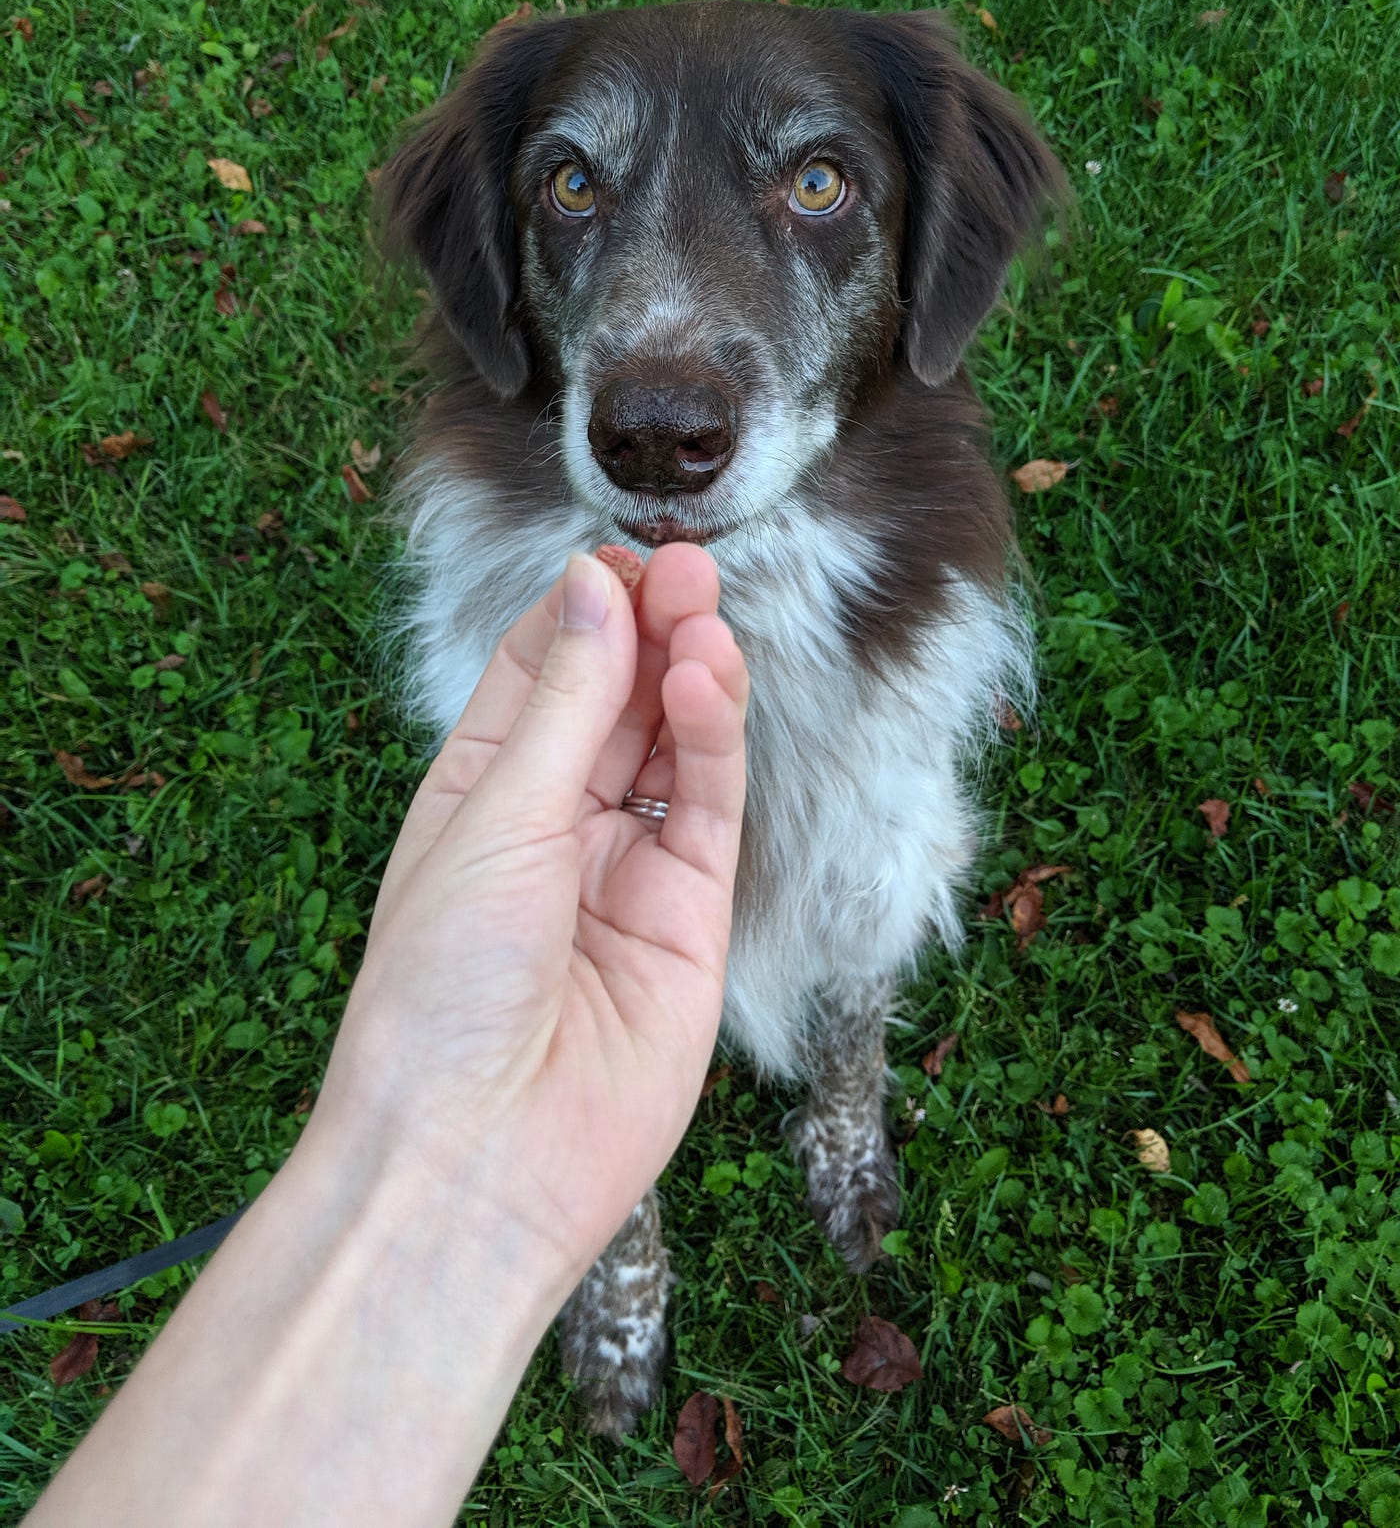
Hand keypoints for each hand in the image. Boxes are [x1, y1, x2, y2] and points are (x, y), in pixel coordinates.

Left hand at [314, 542, 748, 1279]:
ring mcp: (629, 867)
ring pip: (675, 743)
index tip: (620, 556)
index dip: (582, 610)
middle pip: (616, 699)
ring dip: (690, 671)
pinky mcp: (693, 914)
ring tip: (701, 610)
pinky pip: (710, 806)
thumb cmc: (441, 992)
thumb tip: (589, 581)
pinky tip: (708, 682)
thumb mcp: (495, 821)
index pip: (540, 671)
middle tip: (685, 566)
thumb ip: (562, 702)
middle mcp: (557, 823)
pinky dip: (716, 739)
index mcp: (481, 792)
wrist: (476, 1157)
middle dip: (648, 629)